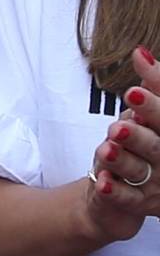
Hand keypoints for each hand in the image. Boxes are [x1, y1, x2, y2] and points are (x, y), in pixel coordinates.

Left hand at [85, 52, 159, 242]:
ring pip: (140, 171)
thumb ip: (153, 84)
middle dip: (138, 135)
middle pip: (157, 147)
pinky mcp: (140, 204)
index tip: (131, 92)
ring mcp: (157, 183)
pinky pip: (128, 199)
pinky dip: (116, 191)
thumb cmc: (149, 140)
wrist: (144, 184)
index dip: (152, 106)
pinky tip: (102, 181)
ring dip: (123, 161)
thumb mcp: (151, 112)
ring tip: (106, 149)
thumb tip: (139, 52)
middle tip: (117, 128)